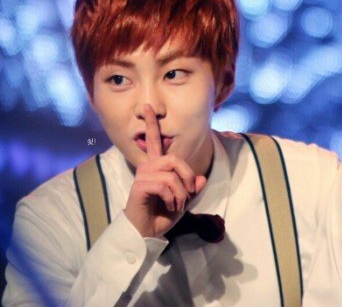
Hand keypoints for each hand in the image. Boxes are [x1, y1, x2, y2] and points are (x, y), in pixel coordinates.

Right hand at [124, 104, 206, 237]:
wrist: (146, 234)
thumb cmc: (161, 215)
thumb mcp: (182, 201)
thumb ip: (192, 188)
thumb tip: (201, 178)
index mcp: (156, 166)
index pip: (153, 140)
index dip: (151, 123)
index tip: (147, 107)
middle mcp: (147, 166)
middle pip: (175, 158)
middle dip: (187, 177)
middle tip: (188, 194)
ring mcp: (142, 175)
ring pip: (172, 174)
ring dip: (181, 193)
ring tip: (176, 205)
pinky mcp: (139, 186)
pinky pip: (165, 185)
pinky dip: (173, 199)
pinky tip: (169, 206)